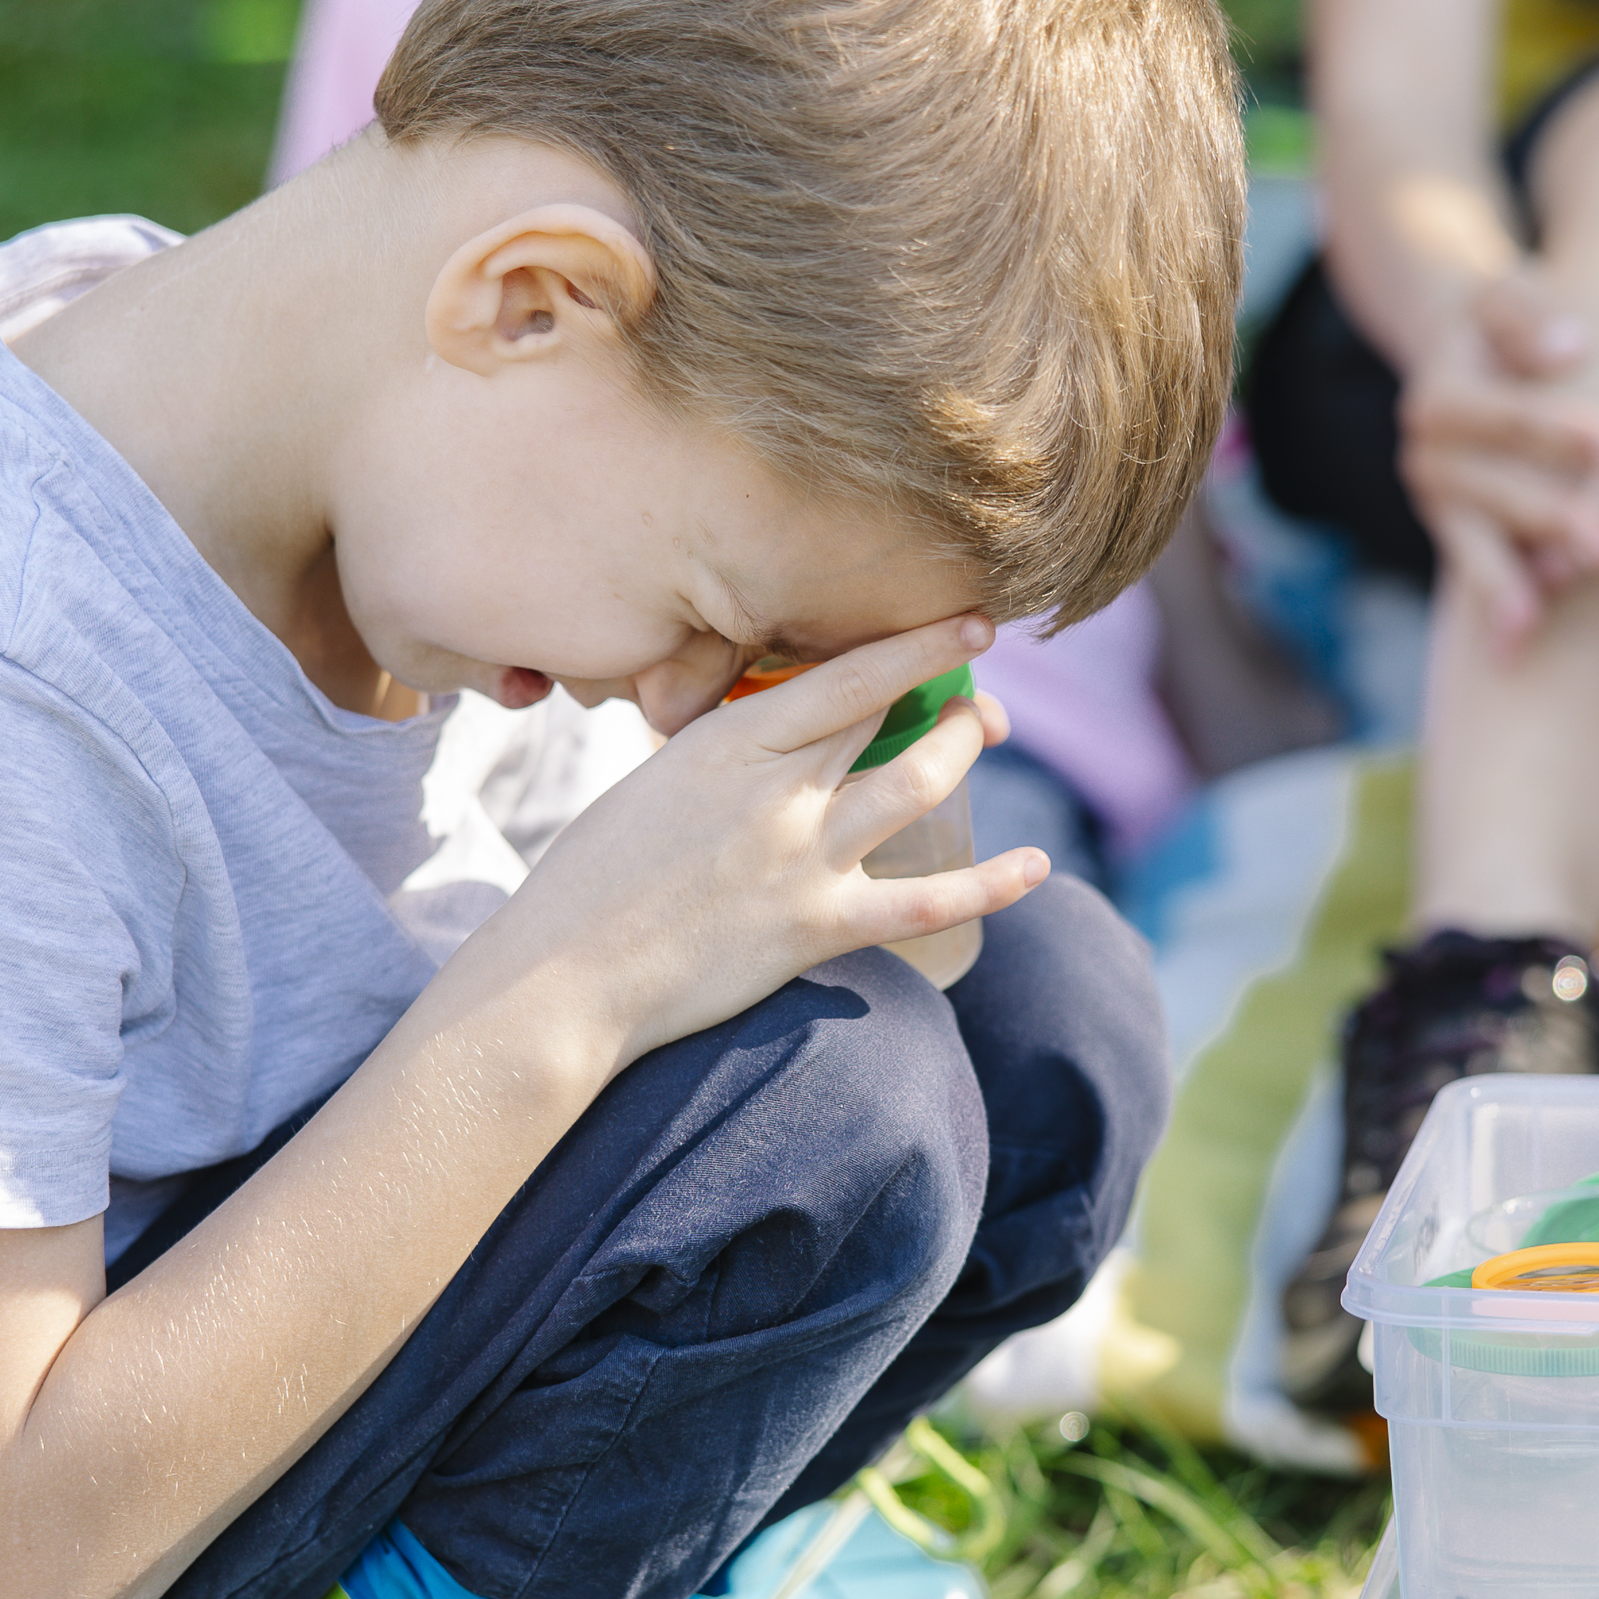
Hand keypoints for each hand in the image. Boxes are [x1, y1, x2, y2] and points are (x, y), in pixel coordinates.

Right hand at [468, 615, 1044, 1065]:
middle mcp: (775, 790)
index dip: (916, 645)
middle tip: (982, 697)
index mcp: (727, 741)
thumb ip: (721, 760)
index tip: (967, 621)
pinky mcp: (814, 929)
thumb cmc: (592, 882)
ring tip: (991, 735)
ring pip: (916, 783)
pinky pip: (925, 903)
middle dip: (950, 697)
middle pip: (888, 719)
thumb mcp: (653, 787)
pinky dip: (990, 884)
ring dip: (965, 752)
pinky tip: (1036, 869)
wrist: (562, 977)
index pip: (844, 674)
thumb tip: (768, 741)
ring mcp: (800, 858)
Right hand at [1399, 266, 1598, 652]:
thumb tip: (1570, 346)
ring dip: (1508, 580)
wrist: (1457, 353)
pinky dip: (1493, 603)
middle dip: (1550, 520)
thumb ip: (1527, 314)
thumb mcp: (1505, 296)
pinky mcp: (1454, 529)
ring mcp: (1435, 500)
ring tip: (1536, 622)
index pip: (1512, 417)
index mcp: (1438, 396)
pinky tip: (1513, 646)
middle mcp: (1424, 455)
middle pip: (1492, 490)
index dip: (1570, 435)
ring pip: (1472, 541)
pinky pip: (1474, 567)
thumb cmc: (1500, 322)